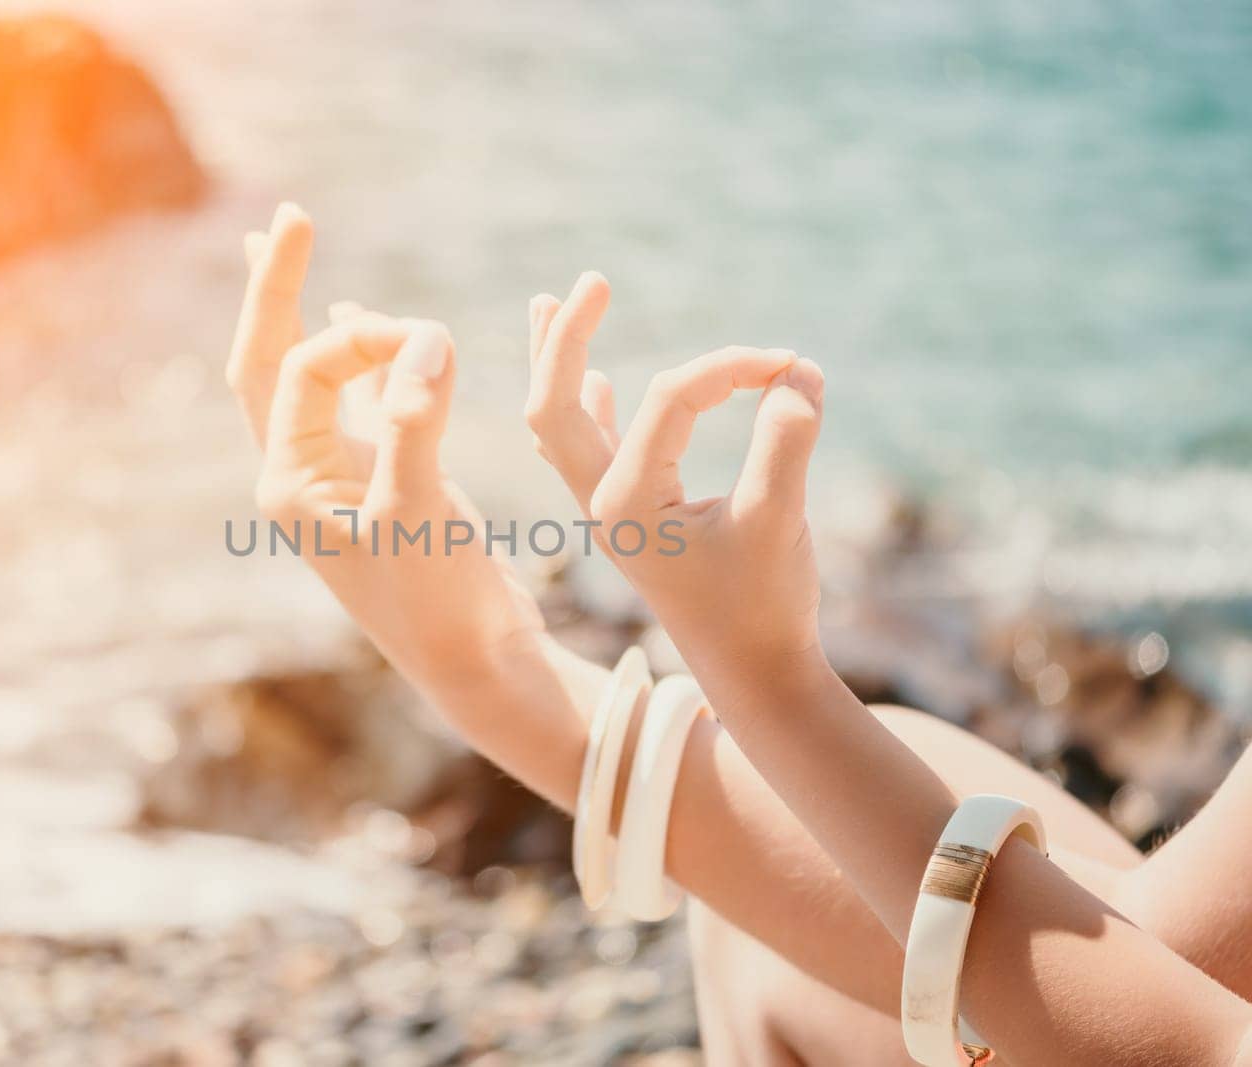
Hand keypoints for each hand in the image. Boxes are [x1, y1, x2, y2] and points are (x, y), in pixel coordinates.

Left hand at [227, 204, 543, 694]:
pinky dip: (357, 356)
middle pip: (269, 361)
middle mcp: (301, 475)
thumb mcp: (422, 509)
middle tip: (286, 219)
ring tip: (286, 249)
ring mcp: (339, 477)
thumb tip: (424, 337)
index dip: (363, 337)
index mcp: (289, 482)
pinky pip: (353, 401)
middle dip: (277, 289)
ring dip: (305, 315)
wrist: (475, 664)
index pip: (307, 370)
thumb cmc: (439, 600)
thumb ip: (416, 419)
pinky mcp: (380, 481)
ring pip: (308, 378)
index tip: (433, 338)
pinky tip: (358, 319)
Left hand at [524, 271, 827, 693]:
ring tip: (548, 303)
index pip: (668, 398)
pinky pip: (591, 450)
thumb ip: (787, 440)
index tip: (791, 365)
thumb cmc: (765, 603)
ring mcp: (610, 509)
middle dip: (566, 339)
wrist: (754, 673)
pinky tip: (599, 379)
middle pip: (555, 403)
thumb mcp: (780, 517)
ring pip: (562, 424)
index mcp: (626, 500)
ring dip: (560, 364)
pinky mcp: (632, 516)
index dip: (732, 368)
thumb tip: (799, 373)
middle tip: (589, 281)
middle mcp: (602, 500)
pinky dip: (592, 407)